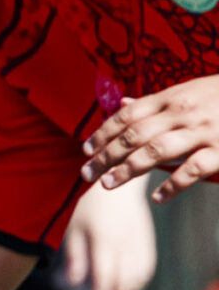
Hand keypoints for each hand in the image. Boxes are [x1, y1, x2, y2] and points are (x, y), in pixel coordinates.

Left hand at [59, 178, 157, 289]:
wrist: (117, 185)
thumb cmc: (87, 205)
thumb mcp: (73, 227)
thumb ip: (75, 256)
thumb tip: (73, 284)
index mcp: (104, 242)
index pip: (104, 281)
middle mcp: (126, 246)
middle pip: (122, 287)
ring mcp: (140, 245)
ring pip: (137, 282)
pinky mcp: (147, 244)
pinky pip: (146, 272)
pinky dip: (136, 287)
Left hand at [82, 77, 218, 198]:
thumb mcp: (189, 92)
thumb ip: (156, 103)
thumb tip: (122, 105)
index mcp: (173, 97)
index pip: (127, 116)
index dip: (103, 133)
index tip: (85, 150)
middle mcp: (184, 112)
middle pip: (134, 135)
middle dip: (106, 155)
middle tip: (86, 173)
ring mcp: (203, 131)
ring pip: (155, 151)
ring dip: (127, 169)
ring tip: (108, 184)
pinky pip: (192, 169)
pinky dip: (173, 184)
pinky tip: (157, 197)